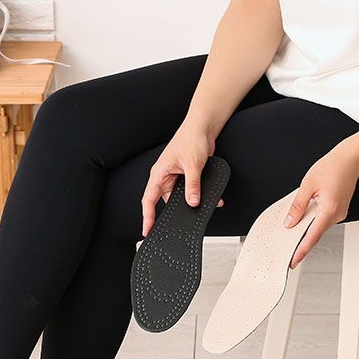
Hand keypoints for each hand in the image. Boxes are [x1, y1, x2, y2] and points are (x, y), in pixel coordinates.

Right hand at [142, 121, 219, 236]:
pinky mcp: (187, 177)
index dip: (147, 217)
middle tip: (180, 223)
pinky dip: (200, 195)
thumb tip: (193, 202)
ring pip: (181, 197)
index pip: (148, 200)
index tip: (147, 230)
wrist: (203, 128)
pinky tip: (211, 198)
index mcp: (159, 174)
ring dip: (192, 201)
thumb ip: (193, 185)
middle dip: (176, 211)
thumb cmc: (191, 139)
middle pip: (166, 201)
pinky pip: (191, 191)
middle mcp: (165, 177)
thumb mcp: (193, 165)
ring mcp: (176, 178)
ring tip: (201, 206)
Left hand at [284, 147, 358, 267]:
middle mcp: (337, 215)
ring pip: (319, 227)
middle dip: (301, 241)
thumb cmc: (332, 167)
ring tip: (292, 230)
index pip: (312, 236)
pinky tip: (304, 218)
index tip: (293, 261)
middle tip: (286, 248)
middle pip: (315, 234)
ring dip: (307, 229)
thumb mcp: (307, 185)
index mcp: (329, 210)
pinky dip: (313, 221)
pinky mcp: (339, 210)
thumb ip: (297, 206)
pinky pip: (323, 219)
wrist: (350, 159)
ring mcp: (340, 213)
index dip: (301, 250)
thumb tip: (290, 222)